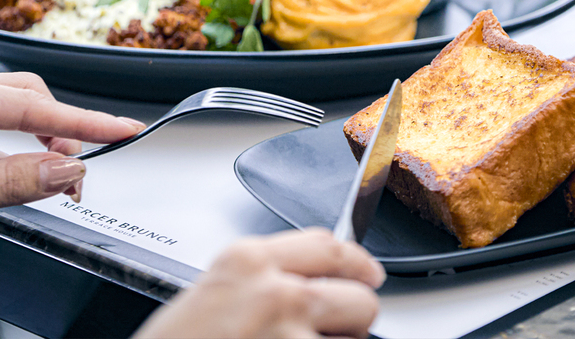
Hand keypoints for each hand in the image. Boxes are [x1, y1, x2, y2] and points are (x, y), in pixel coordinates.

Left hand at [0, 69, 143, 219]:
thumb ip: (8, 182)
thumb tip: (65, 169)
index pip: (27, 105)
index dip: (82, 120)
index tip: (121, 128)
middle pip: (19, 97)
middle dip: (59, 127)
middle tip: (85, 162)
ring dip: (30, 152)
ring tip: (56, 184)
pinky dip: (3, 163)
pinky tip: (16, 186)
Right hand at [135, 229, 384, 338]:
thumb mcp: (207, 297)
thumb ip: (258, 281)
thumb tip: (306, 282)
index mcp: (245, 262)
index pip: (328, 245)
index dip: (357, 262)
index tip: (367, 273)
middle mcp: (275, 291)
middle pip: (357, 295)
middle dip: (352, 316)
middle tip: (333, 332)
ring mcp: (291, 335)